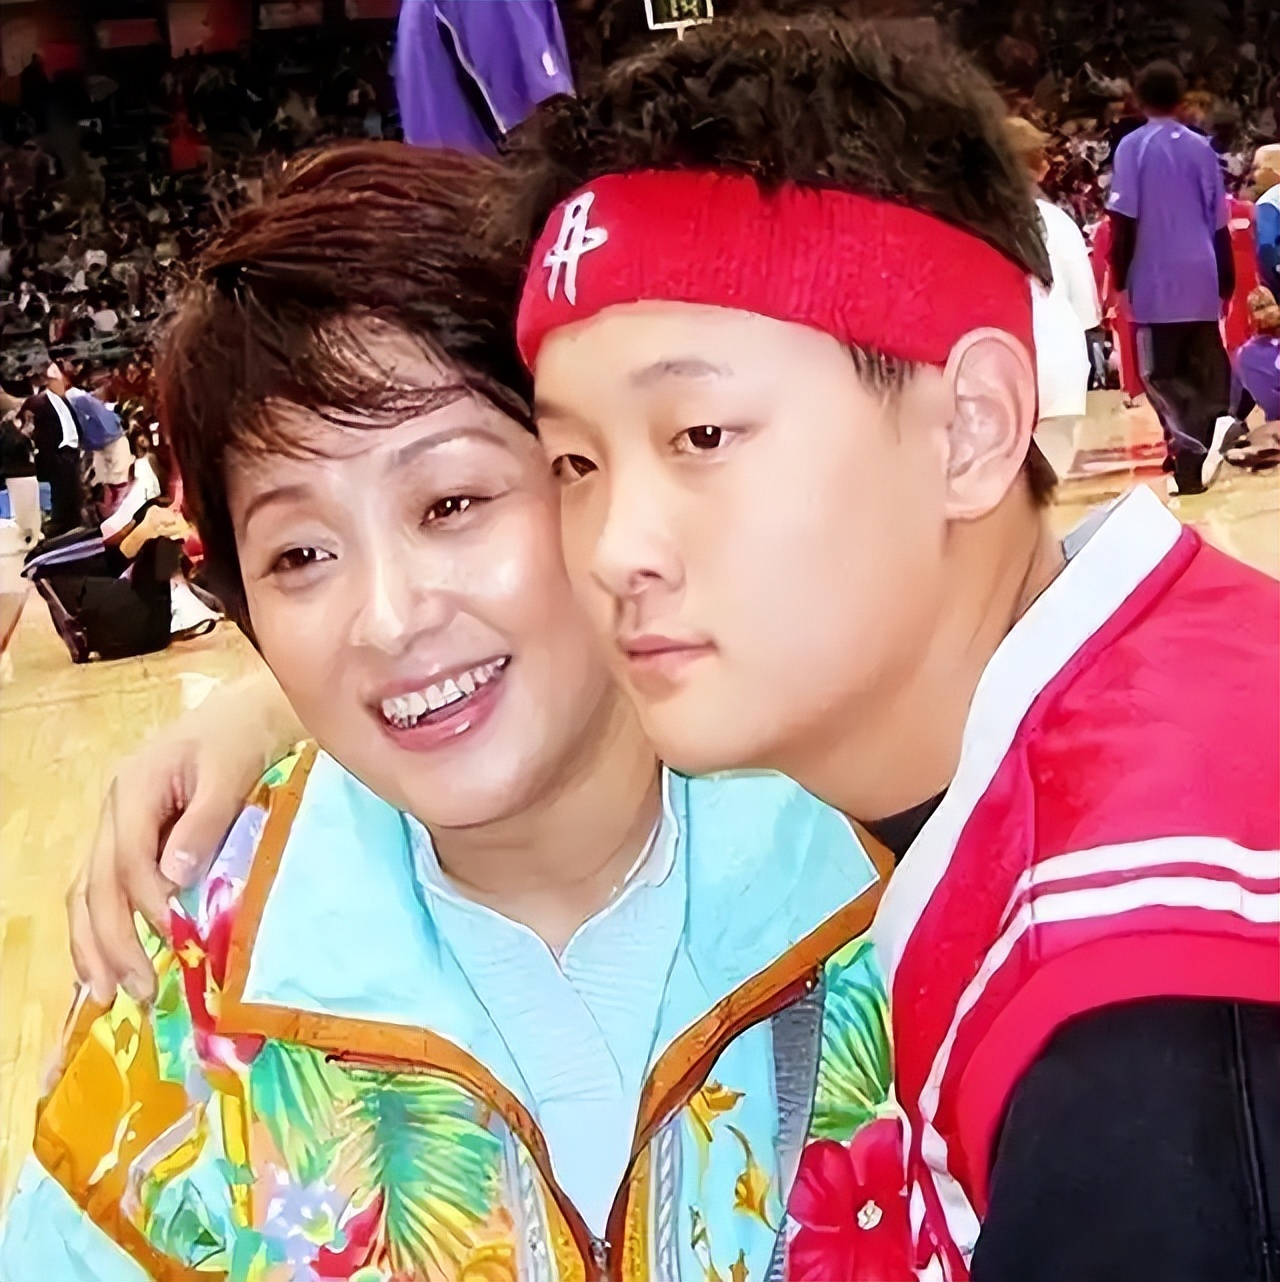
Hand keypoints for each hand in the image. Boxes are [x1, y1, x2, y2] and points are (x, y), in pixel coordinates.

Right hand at [69, 669, 302, 1002]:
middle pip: (96, 885)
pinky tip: (112, 965)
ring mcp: (118, 826)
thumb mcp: (230, 773)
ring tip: (111, 994)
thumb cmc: (242, 738)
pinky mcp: (133, 839)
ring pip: (89, 892)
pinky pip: (106, 889)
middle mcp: (114, 811)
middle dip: (110, 942)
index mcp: (133, 789)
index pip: (129, 860)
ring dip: (96, 945)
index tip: (176, 936)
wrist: (246, 714)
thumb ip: (204, 824)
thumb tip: (172, 879)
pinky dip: (105, 928)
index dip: (148, 903)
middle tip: (134, 990)